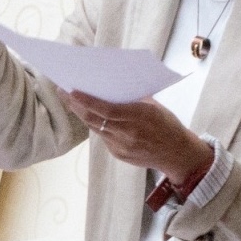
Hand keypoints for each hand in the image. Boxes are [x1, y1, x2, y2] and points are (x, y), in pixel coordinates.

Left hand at [62, 91, 214, 191]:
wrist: (178, 154)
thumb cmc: (168, 125)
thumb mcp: (155, 107)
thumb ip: (133, 98)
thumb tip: (112, 85)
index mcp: (139, 117)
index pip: (107, 110)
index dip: (87, 101)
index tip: (72, 91)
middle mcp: (129, 134)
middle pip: (95, 119)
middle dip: (76, 105)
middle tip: (63, 92)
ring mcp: (122, 147)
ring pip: (96, 128)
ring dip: (82, 114)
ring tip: (71, 101)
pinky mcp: (119, 155)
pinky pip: (103, 137)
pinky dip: (95, 125)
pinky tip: (88, 115)